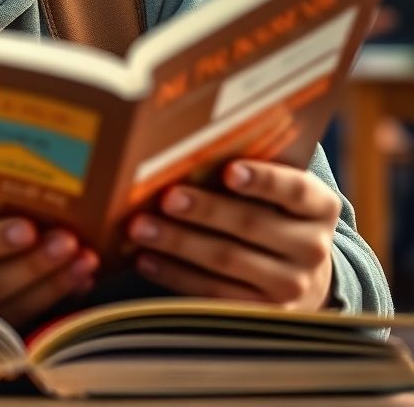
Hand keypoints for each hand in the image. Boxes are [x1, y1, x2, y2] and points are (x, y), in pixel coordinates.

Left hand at [128, 160, 340, 310]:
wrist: (301, 276)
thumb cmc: (272, 213)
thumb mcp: (277, 192)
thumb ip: (247, 170)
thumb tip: (187, 146)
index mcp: (320, 206)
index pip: (294, 189)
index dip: (262, 180)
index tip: (228, 171)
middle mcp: (313, 247)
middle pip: (252, 224)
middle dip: (204, 210)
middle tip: (166, 198)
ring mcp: (292, 287)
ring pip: (227, 261)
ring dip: (178, 243)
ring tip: (140, 227)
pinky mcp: (263, 315)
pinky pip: (213, 293)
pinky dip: (175, 275)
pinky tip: (146, 259)